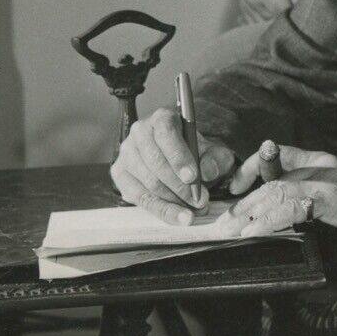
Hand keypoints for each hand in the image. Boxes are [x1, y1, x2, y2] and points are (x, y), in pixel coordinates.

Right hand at [110, 106, 236, 225]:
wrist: (181, 161)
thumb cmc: (197, 153)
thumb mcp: (214, 152)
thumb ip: (216, 159)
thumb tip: (208, 171)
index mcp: (162, 118)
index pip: (167, 134)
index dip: (179, 157)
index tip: (192, 177)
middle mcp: (140, 133)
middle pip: (156, 162)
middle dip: (180, 186)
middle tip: (200, 201)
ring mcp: (127, 154)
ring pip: (149, 183)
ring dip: (173, 201)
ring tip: (194, 212)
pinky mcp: (120, 174)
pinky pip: (140, 197)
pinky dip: (161, 209)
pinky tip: (178, 216)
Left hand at [220, 151, 336, 251]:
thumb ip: (313, 192)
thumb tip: (281, 204)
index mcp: (323, 160)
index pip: (280, 154)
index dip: (252, 167)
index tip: (235, 187)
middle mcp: (323, 164)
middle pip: (273, 175)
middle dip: (244, 199)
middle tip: (224, 220)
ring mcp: (329, 180)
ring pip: (279, 189)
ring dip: (251, 211)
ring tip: (233, 228)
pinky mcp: (334, 199)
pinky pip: (294, 206)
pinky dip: (271, 220)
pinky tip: (257, 230)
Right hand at [239, 0, 311, 22]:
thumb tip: (300, 6)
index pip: (284, 16)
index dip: (298, 16)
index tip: (308, 9)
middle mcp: (250, 0)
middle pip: (275, 23)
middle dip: (290, 18)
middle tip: (301, 5)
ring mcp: (245, 6)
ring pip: (268, 26)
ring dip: (281, 20)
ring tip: (290, 3)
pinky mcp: (245, 10)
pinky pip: (259, 24)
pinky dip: (271, 20)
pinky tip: (280, 7)